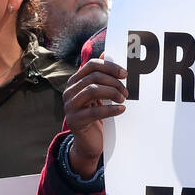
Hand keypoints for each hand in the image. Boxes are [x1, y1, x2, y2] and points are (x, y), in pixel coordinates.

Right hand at [62, 57, 125, 176]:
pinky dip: (111, 109)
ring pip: (92, 90)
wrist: (89, 142)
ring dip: (112, 93)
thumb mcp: (99, 95)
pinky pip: (95, 111)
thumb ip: (101, 76)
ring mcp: (69, 106)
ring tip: (123, 100)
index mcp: (74, 82)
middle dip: (113, 82)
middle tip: (126, 92)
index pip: (91, 65)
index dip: (109, 67)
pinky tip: (121, 110)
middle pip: (93, 77)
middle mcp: (69, 91)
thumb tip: (106, 53)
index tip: (125, 74)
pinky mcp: (74, 120)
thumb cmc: (96, 116)